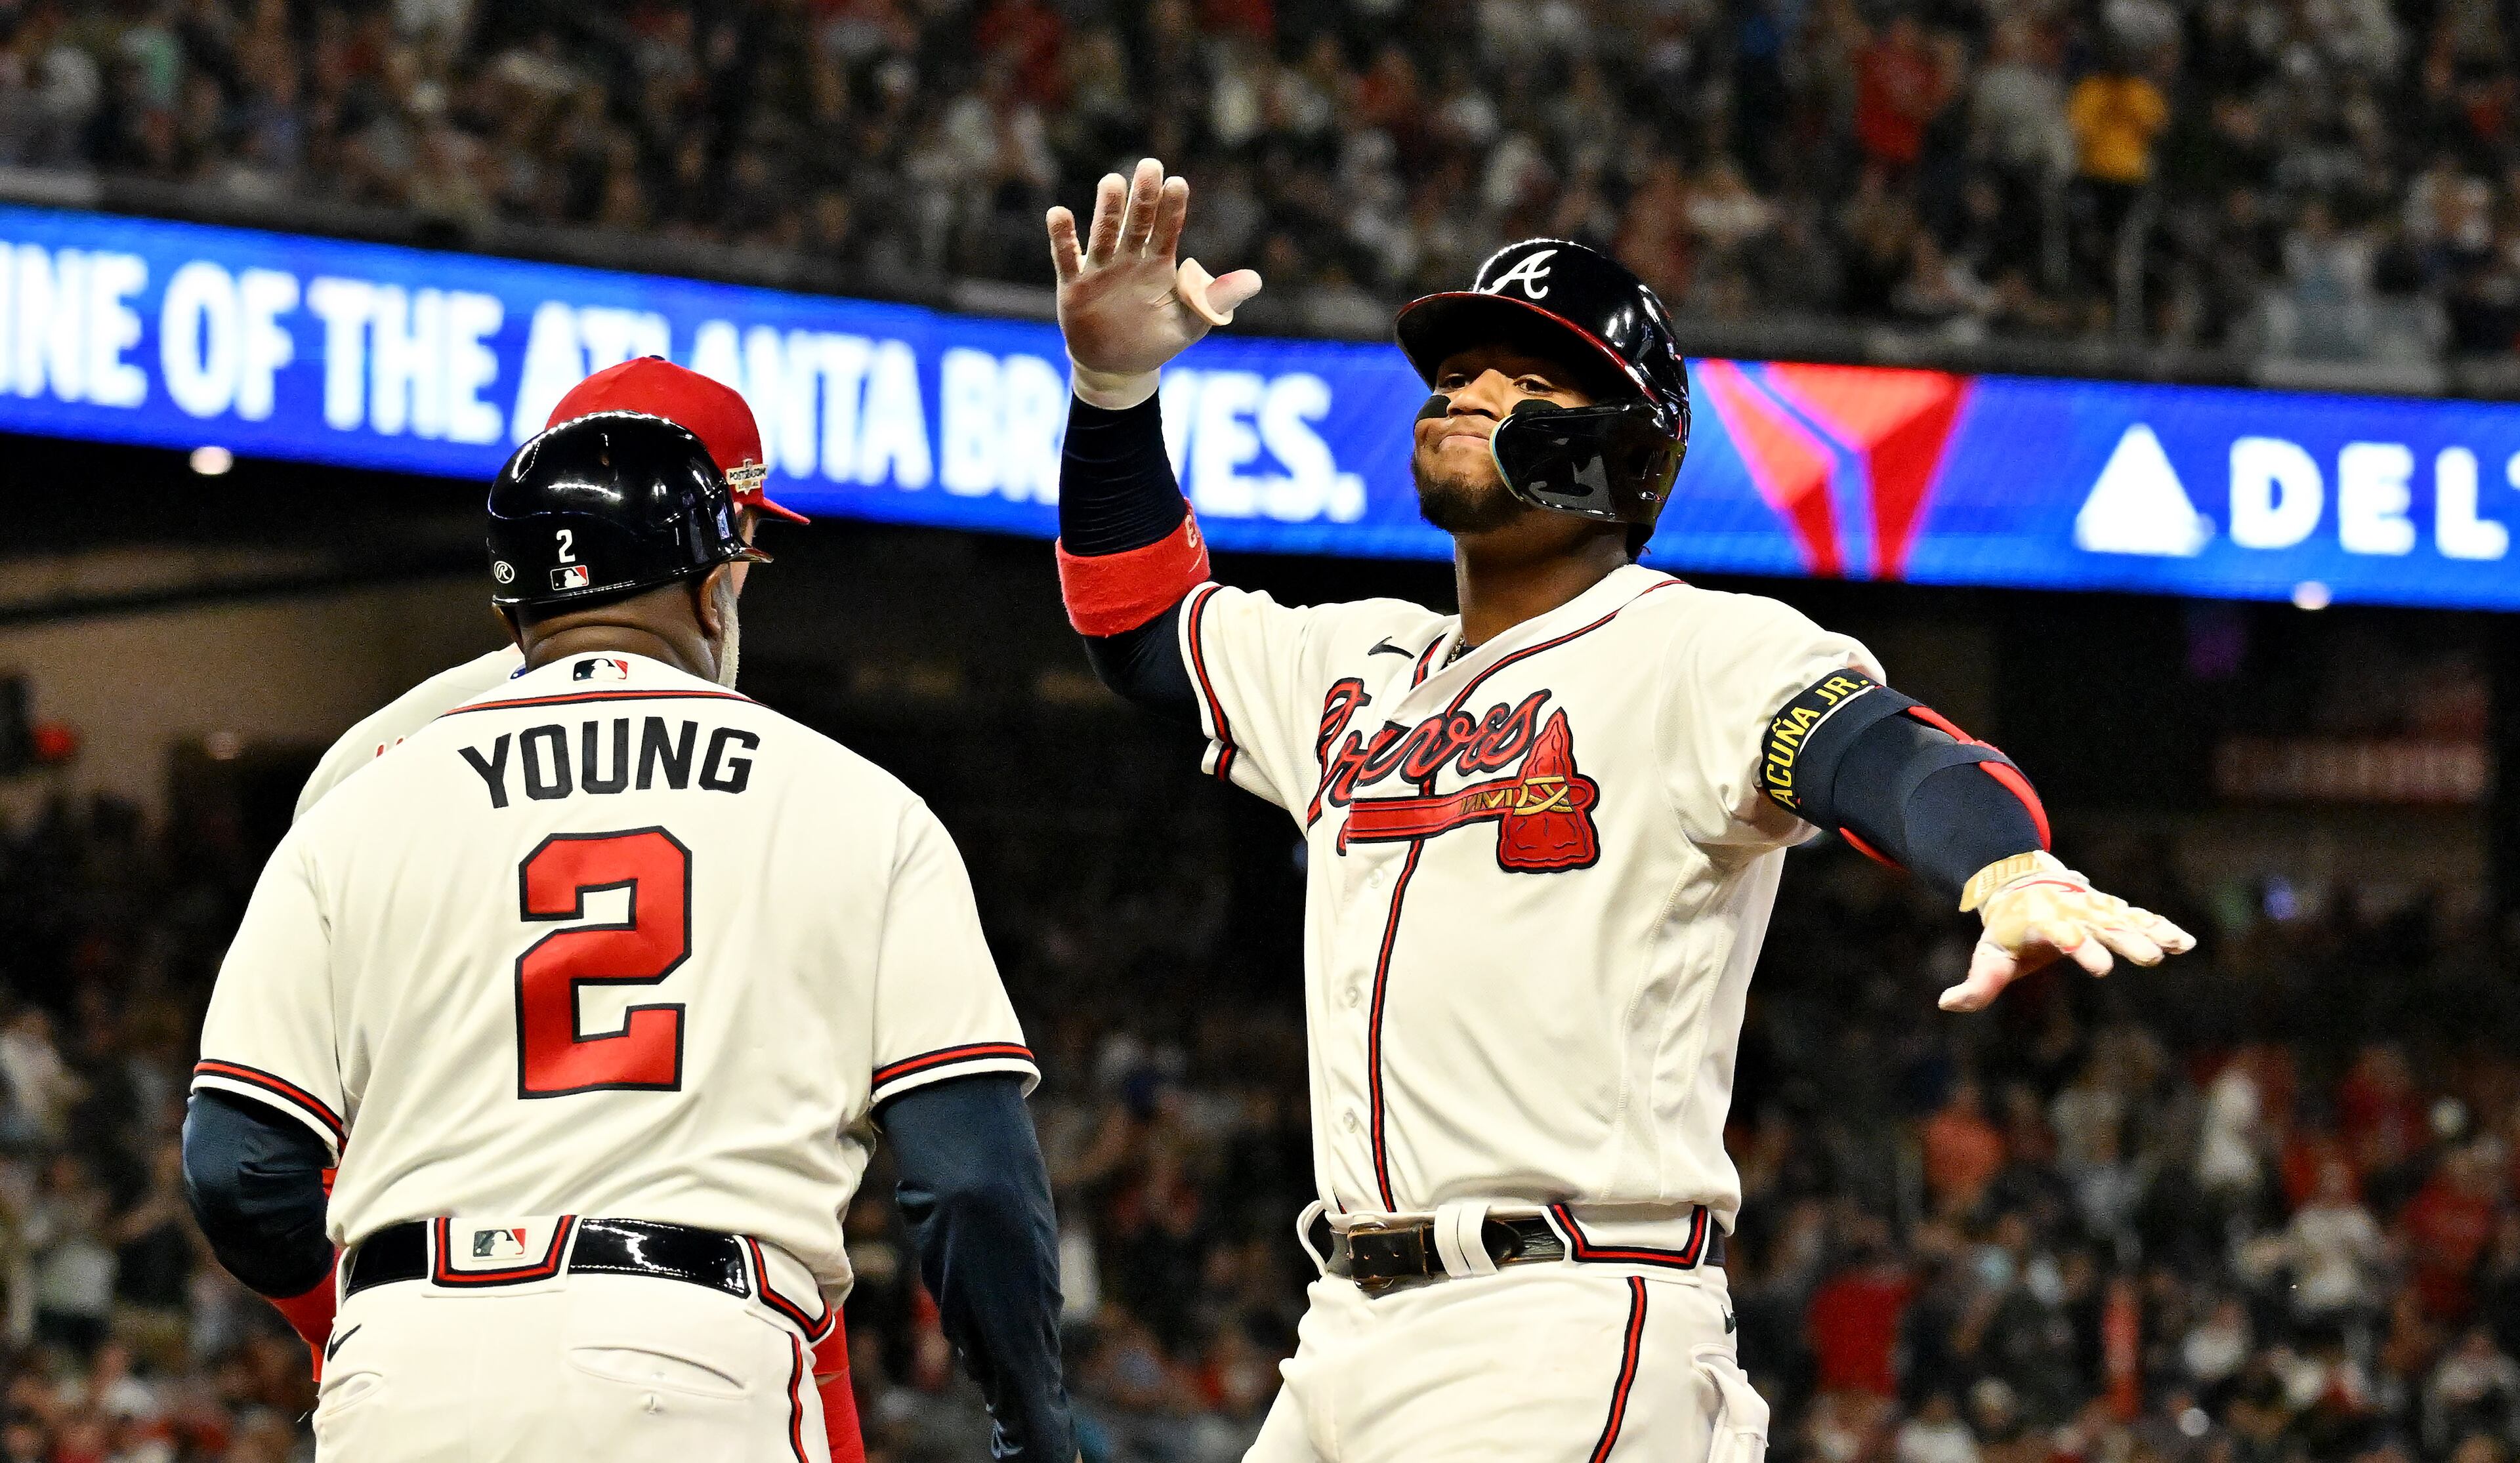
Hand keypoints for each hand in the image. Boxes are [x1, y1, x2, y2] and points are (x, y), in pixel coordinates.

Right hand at [1046, 158, 1261, 407]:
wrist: (1118, 368)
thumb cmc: (1158, 340)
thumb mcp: (1193, 323)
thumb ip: (1218, 300)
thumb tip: (1256, 281)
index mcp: (1160, 263)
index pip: (1169, 228)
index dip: (1173, 207)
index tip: (1178, 183)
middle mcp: (1130, 258)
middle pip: (1138, 221)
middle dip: (1144, 196)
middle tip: (1150, 165)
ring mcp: (1101, 269)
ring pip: (1105, 233)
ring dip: (1107, 209)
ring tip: (1111, 183)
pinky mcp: (1074, 286)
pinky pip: (1067, 258)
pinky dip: (1063, 237)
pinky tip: (1059, 214)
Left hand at [1940, 852, 2194, 1011]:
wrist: (2022, 883)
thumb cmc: (2008, 930)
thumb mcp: (1989, 955)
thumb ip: (1976, 984)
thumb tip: (1947, 1003)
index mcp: (2044, 923)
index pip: (2063, 937)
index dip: (2081, 949)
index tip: (2102, 969)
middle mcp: (2074, 913)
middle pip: (2100, 927)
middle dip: (2123, 941)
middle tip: (2147, 958)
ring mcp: (2095, 911)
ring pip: (2125, 921)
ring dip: (2150, 933)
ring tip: (2174, 948)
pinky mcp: (2111, 913)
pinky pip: (2139, 919)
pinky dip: (2160, 929)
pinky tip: (2185, 943)